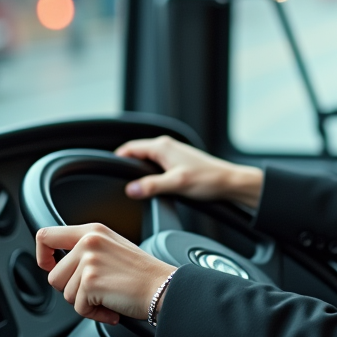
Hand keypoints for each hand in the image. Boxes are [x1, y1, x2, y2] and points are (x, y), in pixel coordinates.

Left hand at [36, 223, 175, 324]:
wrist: (164, 288)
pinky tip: (112, 306)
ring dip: (85, 302)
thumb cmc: (143, 274)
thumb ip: (86, 250)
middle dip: (72, 290)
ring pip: (65, 294)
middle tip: (97, 290)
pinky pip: (78, 308)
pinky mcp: (90, 282)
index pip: (46, 236)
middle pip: (54, 276)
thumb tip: (60, 265)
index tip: (50, 266)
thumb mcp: (112, 248)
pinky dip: (95, 314)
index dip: (42, 255)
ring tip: (108, 296)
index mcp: (93, 231)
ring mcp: (89, 261)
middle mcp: (89, 242)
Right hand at [115, 135, 263, 209]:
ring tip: (132, 186)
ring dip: (139, 171)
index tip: (107, 171)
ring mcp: (173, 153)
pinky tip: (151, 186)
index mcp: (162, 146)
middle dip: (126, 166)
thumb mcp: (176, 184)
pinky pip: (156, 165)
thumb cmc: (207, 180)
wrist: (229, 183)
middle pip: (136, 154)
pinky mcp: (178, 163)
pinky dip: (149, 174)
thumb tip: (130, 189)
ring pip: (146, 160)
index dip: (117, 159)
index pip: (129, 148)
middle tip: (115, 182)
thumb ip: (152, 186)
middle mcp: (166, 146)